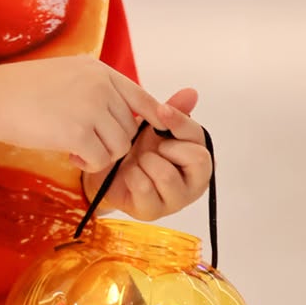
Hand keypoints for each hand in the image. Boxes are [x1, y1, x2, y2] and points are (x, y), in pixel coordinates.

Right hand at [0, 56, 182, 174]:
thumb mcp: (66, 74)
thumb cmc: (23, 90)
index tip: (160, 129)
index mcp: (98, 70)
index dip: (154, 115)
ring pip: (119, 146)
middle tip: (85, 143)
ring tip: (76, 149)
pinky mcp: (78, 132)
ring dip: (101, 154)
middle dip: (112, 141)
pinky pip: (101, 159)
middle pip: (130, 127)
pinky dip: (89, 164)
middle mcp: (100, 85)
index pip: (140, 95)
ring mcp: (90, 107)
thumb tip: (123, 112)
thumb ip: (95, 88)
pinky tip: (70, 155)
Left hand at [81, 87, 212, 220]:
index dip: (181, 122)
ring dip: (147, 162)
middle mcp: (194, 181)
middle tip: (153, 145)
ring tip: (139, 160)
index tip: (161, 110)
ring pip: (168, 175)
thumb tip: (191, 92)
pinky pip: (144, 188)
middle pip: (199, 160)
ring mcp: (175, 200)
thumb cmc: (136, 146)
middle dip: (170, 147)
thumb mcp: (152, 126)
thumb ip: (172, 112)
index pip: (200, 138)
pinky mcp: (153, 212)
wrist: (105, 167)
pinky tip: (128, 174)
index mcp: (197, 157)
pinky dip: (132, 175)